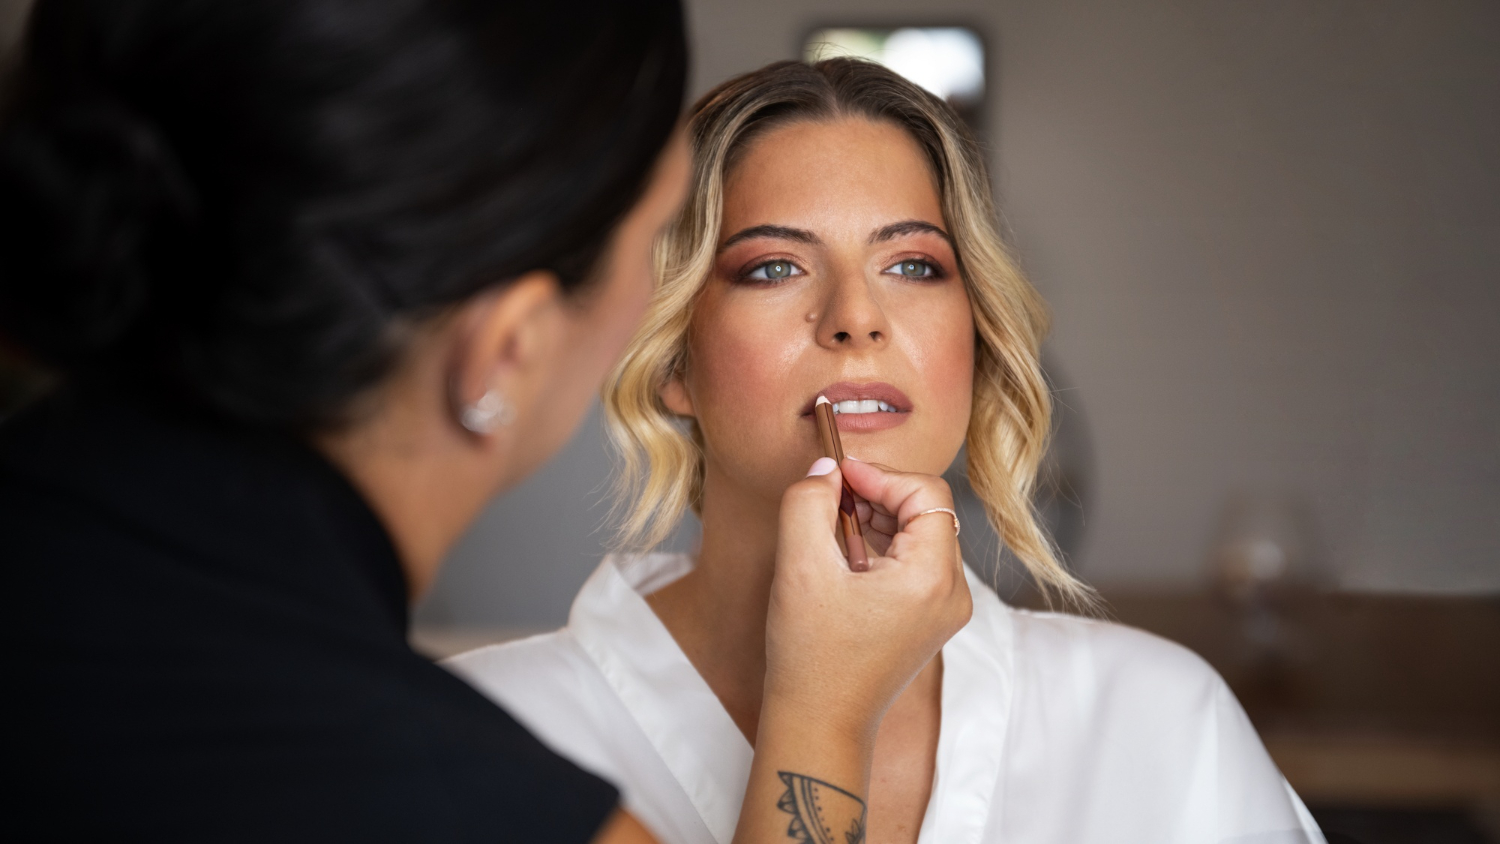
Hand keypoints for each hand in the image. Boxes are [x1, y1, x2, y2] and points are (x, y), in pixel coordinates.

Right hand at [762, 457, 971, 743]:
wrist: (821, 722)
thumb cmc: (811, 654)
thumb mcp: (800, 567)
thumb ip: (808, 502)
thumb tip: (826, 468)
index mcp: (933, 578)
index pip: (927, 493)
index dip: (882, 474)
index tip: (839, 476)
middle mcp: (953, 593)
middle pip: (929, 511)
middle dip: (880, 494)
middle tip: (832, 497)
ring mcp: (945, 609)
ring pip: (924, 534)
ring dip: (881, 517)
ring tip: (834, 527)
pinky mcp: (931, 619)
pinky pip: (918, 562)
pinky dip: (885, 545)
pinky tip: (847, 554)